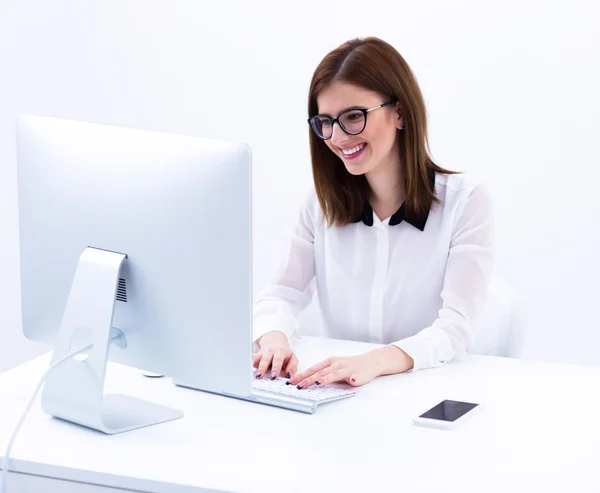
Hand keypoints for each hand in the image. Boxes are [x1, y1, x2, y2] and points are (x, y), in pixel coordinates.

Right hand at [253, 331, 298, 379]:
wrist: (275, 340)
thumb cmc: (284, 352)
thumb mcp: (292, 357)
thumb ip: (292, 367)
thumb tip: (290, 375)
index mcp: (280, 352)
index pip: (278, 360)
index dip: (275, 368)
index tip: (274, 376)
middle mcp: (271, 351)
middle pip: (265, 360)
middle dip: (263, 368)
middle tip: (260, 376)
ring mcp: (263, 352)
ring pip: (258, 359)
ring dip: (255, 367)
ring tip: (254, 375)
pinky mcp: (257, 355)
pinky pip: (253, 360)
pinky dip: (251, 365)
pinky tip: (249, 371)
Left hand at [288, 346, 413, 388]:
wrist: (370, 362)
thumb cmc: (352, 366)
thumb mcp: (336, 367)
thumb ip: (325, 374)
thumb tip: (311, 382)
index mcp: (329, 362)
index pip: (312, 369)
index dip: (301, 375)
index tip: (291, 381)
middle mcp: (335, 363)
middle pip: (318, 371)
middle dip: (306, 379)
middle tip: (296, 386)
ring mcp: (344, 368)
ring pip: (329, 373)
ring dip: (320, 379)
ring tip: (312, 385)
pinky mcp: (353, 374)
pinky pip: (345, 376)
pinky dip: (339, 378)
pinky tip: (332, 382)